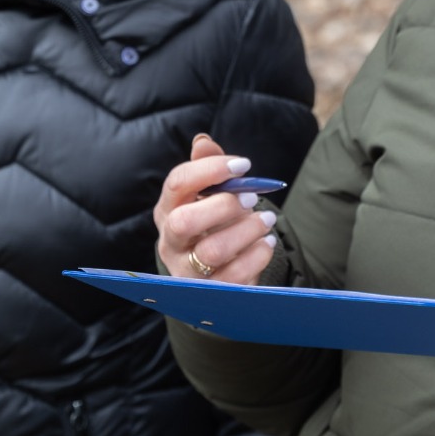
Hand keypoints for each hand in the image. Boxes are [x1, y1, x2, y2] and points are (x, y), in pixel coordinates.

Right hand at [153, 134, 278, 285]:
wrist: (217, 274)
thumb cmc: (214, 224)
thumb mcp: (209, 195)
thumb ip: (208, 167)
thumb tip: (202, 141)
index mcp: (167, 209)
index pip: (177, 183)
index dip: (210, 170)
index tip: (244, 165)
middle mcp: (170, 241)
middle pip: (184, 222)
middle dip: (223, 206)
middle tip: (252, 198)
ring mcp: (185, 271)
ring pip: (212, 251)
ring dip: (246, 230)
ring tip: (267, 220)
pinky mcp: (209, 294)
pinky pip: (234, 277)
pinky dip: (257, 256)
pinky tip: (267, 243)